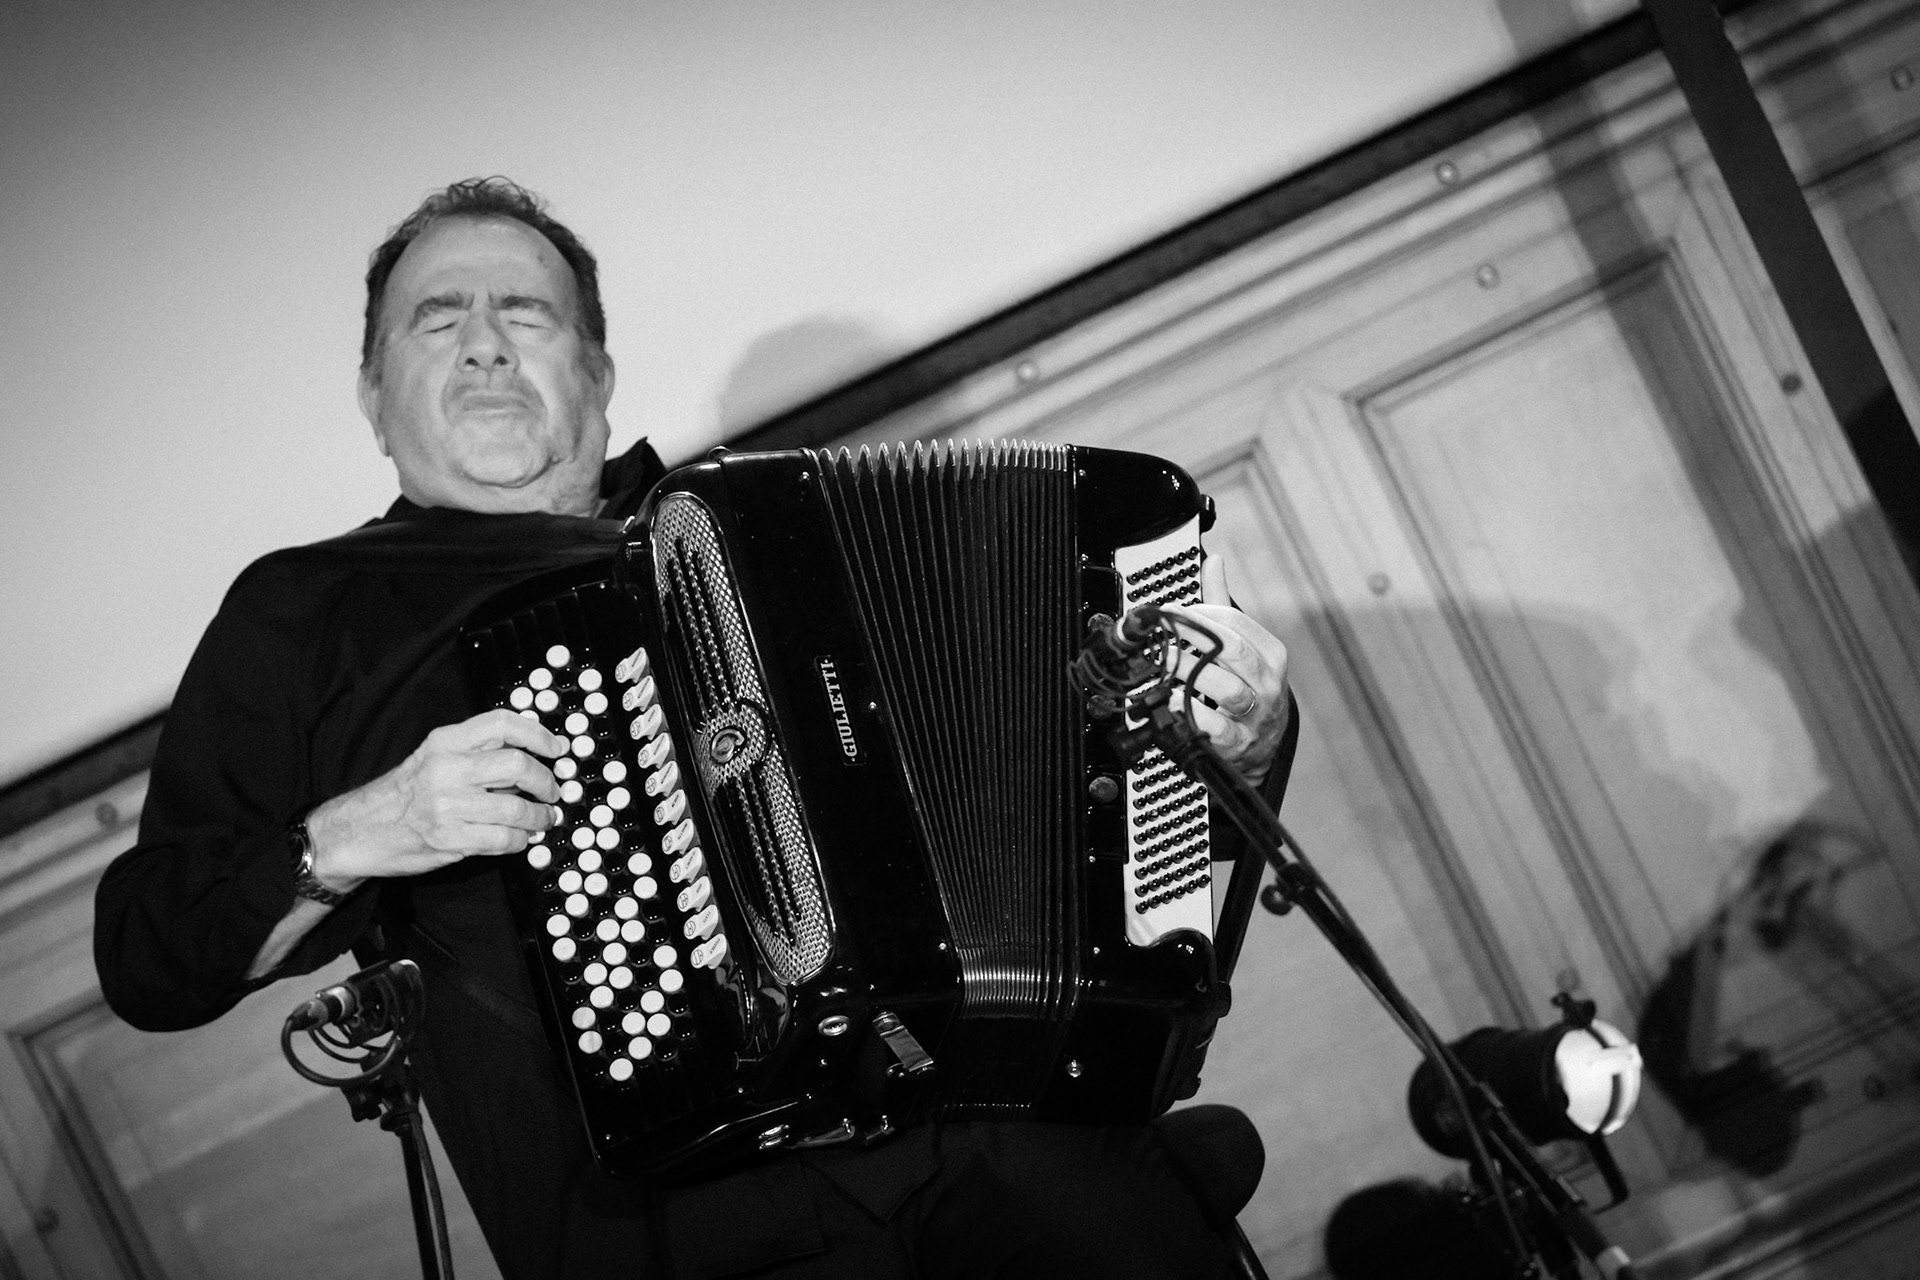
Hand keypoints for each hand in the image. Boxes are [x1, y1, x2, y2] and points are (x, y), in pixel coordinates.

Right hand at [304, 708, 565, 889]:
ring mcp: (447, 806)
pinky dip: (520, 841)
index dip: (538, 734)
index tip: (557, 748)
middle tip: (552, 791)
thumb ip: (477, 751)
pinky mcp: (449, 839)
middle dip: (545, 781)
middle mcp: (446, 769)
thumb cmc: (405, 793)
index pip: (502, 724)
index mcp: (446, 741)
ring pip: (516, 809)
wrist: (359, 830)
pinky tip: (520, 838)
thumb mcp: (434, 756)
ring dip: (539, 817)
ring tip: (543, 819)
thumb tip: (534, 756)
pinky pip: (503, 840)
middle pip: (517, 765)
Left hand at [1161, 556, 1289, 784]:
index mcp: (1271, 655)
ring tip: (1162, 662)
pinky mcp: (1238, 744)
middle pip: (1234, 651)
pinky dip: (1193, 713)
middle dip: (1194, 635)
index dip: (1200, 613)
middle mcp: (1268, 684)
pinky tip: (1173, 701)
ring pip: (1227, 689)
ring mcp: (1255, 716)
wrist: (1264, 747)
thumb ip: (1224, 607)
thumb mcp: (1244, 647)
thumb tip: (1214, 561)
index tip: (1171, 610)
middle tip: (1162, 629)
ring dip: (1190, 672)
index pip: (1236, 623)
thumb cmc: (1249, 689)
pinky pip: (1217, 728)